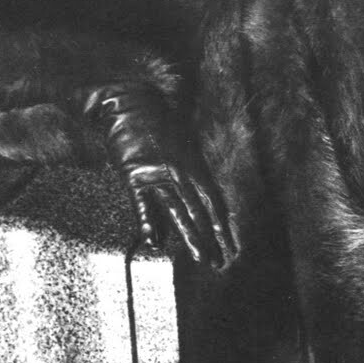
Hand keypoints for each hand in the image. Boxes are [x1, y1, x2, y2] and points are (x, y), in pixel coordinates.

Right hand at [82, 83, 235, 267]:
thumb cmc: (157, 120)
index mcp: (195, 165)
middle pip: (201, 212)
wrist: (130, 99)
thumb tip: (194, 193)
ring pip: (179, 211)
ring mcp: (159, 174)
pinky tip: (157, 241)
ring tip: (204, 259)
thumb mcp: (181, 143)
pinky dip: (149, 221)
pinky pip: (144, 203)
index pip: (214, 202)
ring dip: (191, 237)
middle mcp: (182, 172)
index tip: (233, 247)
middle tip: (221, 263)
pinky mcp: (135, 174)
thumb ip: (188, 170)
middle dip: (211, 239)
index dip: (224, 226)